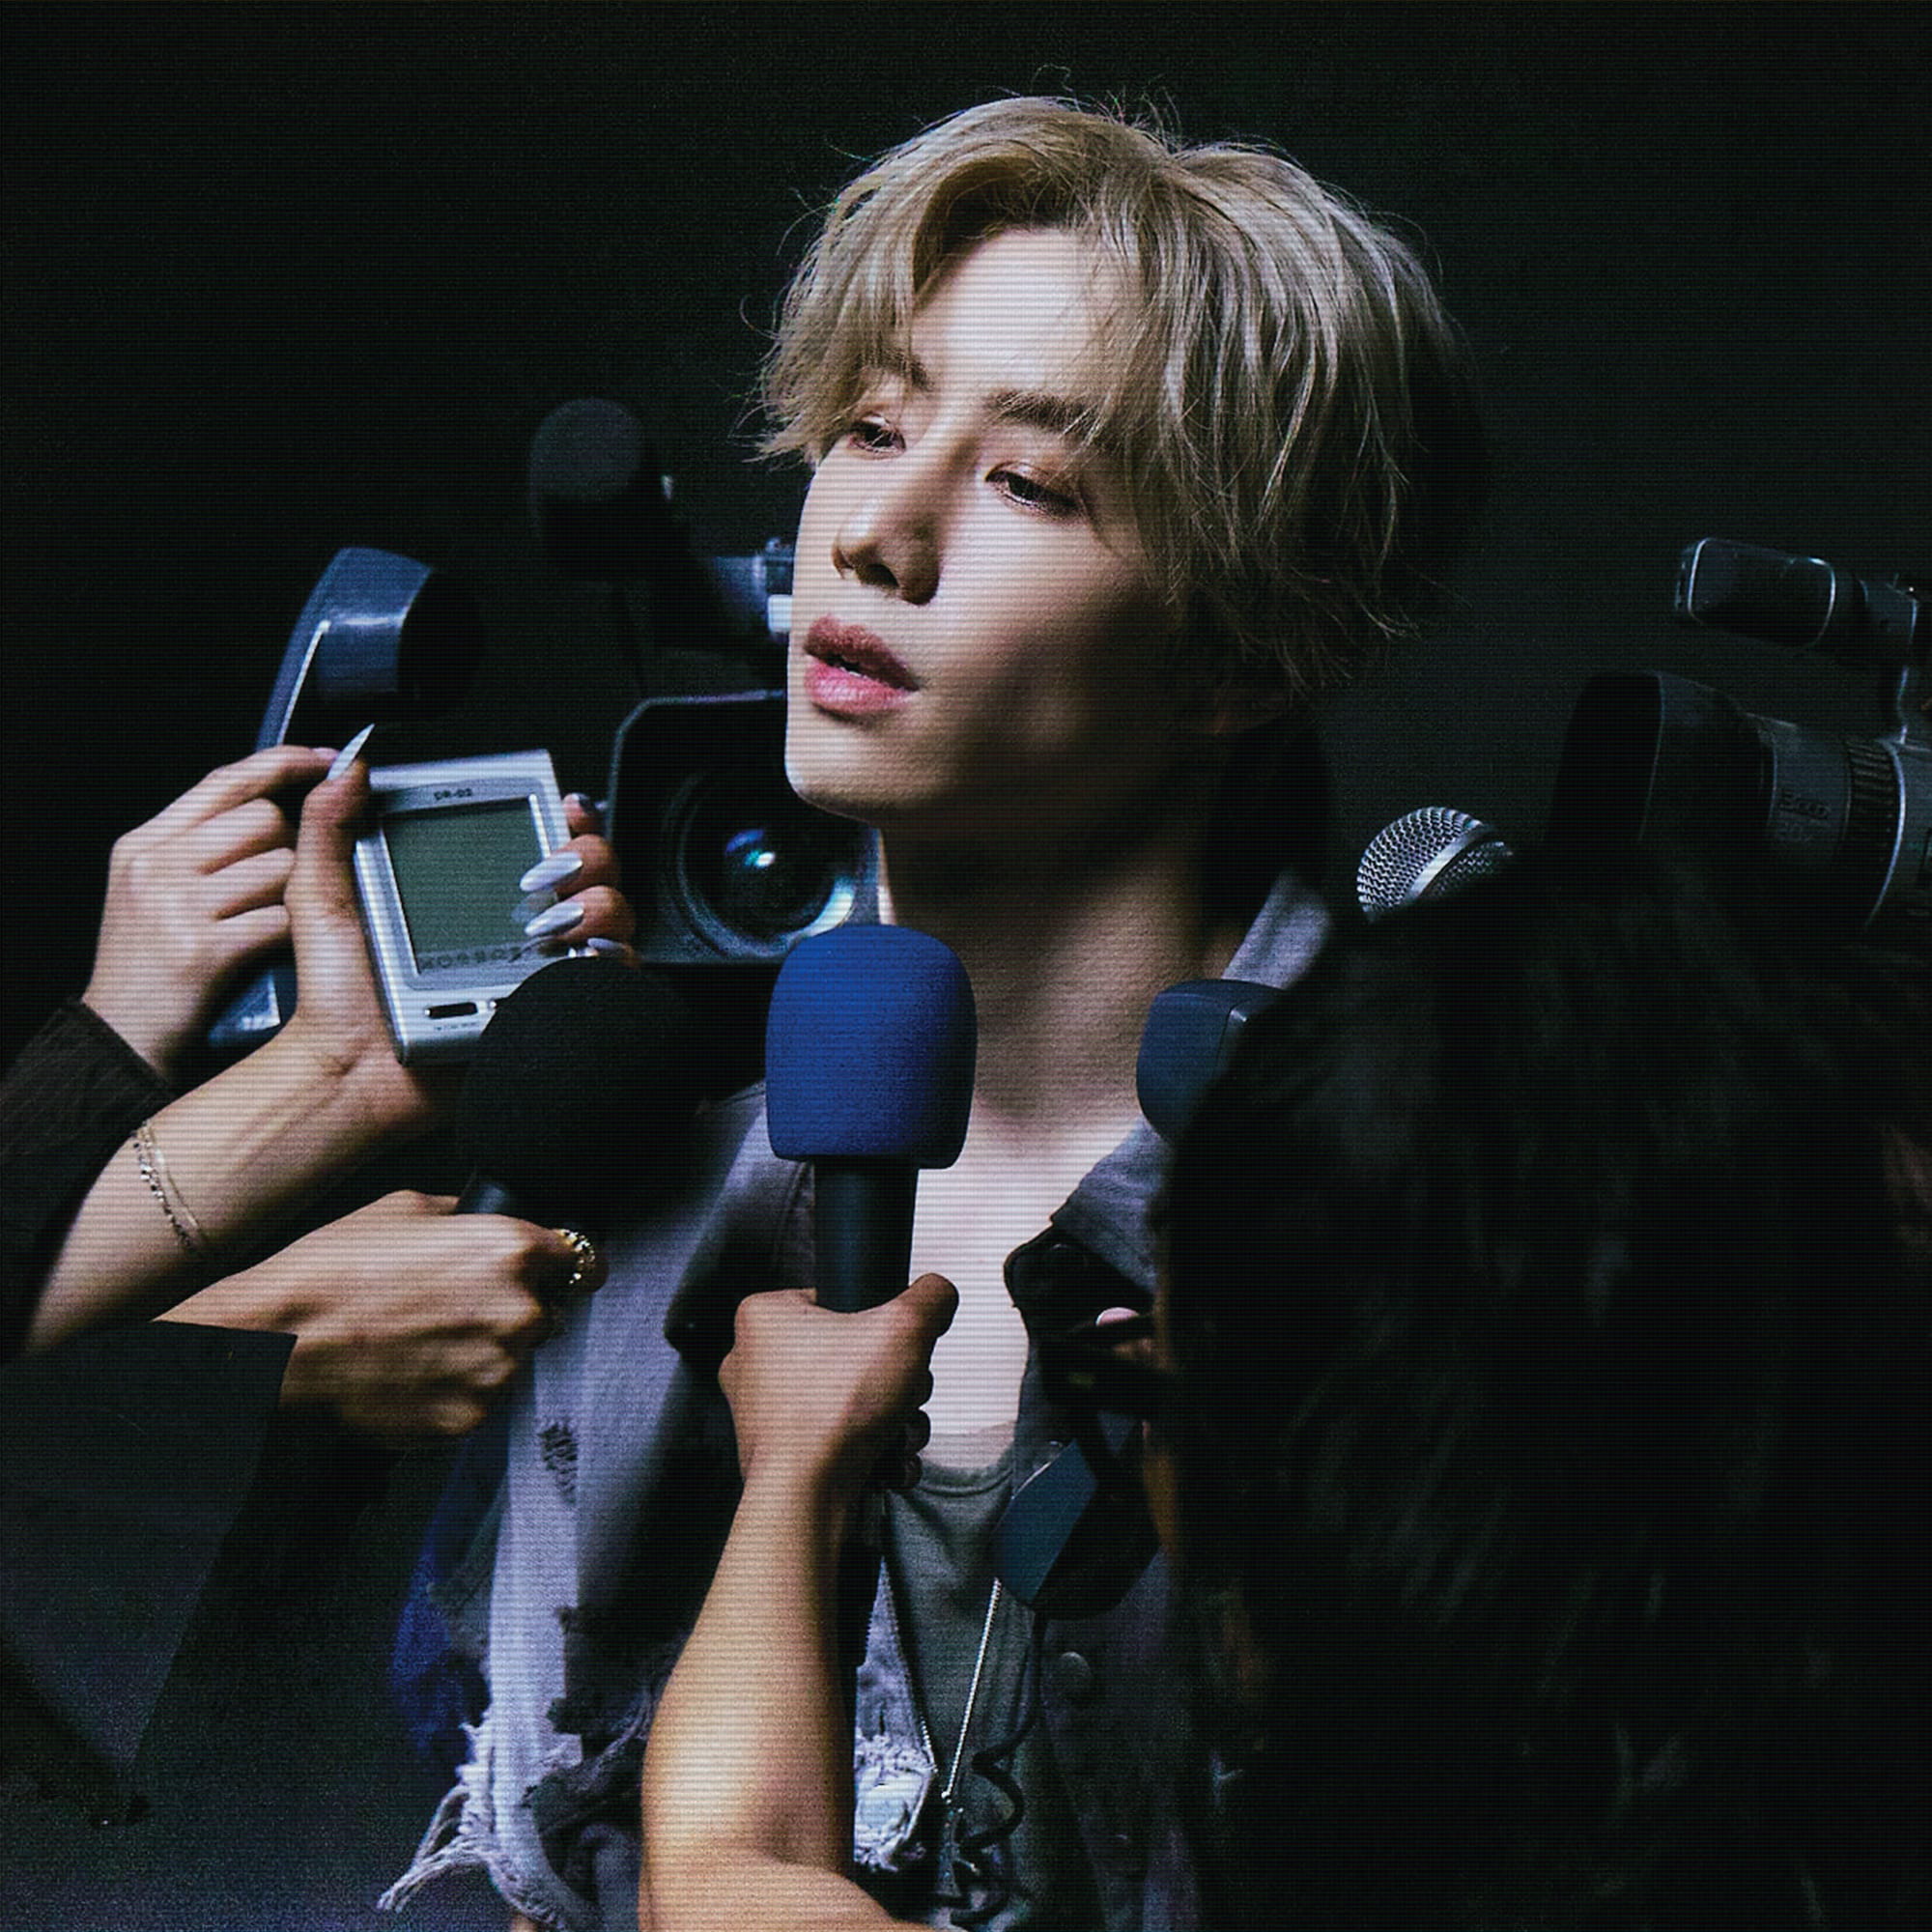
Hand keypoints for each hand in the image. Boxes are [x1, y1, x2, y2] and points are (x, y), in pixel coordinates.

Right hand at [82, 745, 333, 1079]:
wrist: (120, 1034)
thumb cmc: (150, 964)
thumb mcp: (155, 889)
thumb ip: (204, 842)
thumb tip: (276, 801)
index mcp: (146, 843)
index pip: (225, 781)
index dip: (284, 763)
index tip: (327, 760)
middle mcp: (157, 866)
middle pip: (265, 820)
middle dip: (289, 849)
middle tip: (274, 888)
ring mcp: (176, 905)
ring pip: (282, 867)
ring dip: (292, 896)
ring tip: (261, 924)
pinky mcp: (202, 949)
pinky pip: (281, 918)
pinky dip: (287, 935)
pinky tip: (268, 951)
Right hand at [167, 1190, 587, 1435]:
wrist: (279, 1344)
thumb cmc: (332, 1269)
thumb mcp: (406, 1209)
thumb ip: (467, 1217)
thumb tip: (485, 1224)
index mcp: (512, 1250)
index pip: (583, 1261)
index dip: (563, 1268)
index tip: (552, 1275)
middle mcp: (520, 1312)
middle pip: (548, 1313)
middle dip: (515, 1311)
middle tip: (456, 1310)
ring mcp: (499, 1371)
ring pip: (515, 1360)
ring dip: (486, 1353)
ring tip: (423, 1343)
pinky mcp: (471, 1418)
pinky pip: (481, 1399)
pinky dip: (457, 1390)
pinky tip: (412, 1374)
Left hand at [275, 767, 641, 1137]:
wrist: (352, 1073)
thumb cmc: (337, 997)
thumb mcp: (322, 898)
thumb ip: (330, 827)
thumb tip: (347, 767)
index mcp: (473, 887)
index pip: (541, 834)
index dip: (568, 817)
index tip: (562, 808)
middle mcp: (517, 921)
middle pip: (593, 867)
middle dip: (588, 857)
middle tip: (549, 872)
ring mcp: (541, 964)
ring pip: (613, 915)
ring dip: (599, 906)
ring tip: (556, 922)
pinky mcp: (552, 1008)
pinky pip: (611, 978)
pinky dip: (608, 963)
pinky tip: (574, 959)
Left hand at [720, 1276, 958, 1507]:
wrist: (808, 1496)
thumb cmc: (830, 1415)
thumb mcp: (904, 1327)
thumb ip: (930, 1297)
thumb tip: (936, 1294)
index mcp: (764, 1317)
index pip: (835, 1299)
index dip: (876, 1321)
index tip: (887, 1341)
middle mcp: (755, 1363)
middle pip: (852, 1354)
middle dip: (891, 1378)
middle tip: (896, 1387)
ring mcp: (766, 1414)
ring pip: (851, 1401)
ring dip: (889, 1416)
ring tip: (894, 1427)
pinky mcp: (783, 1454)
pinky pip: (840, 1439)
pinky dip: (871, 1448)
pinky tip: (885, 1454)